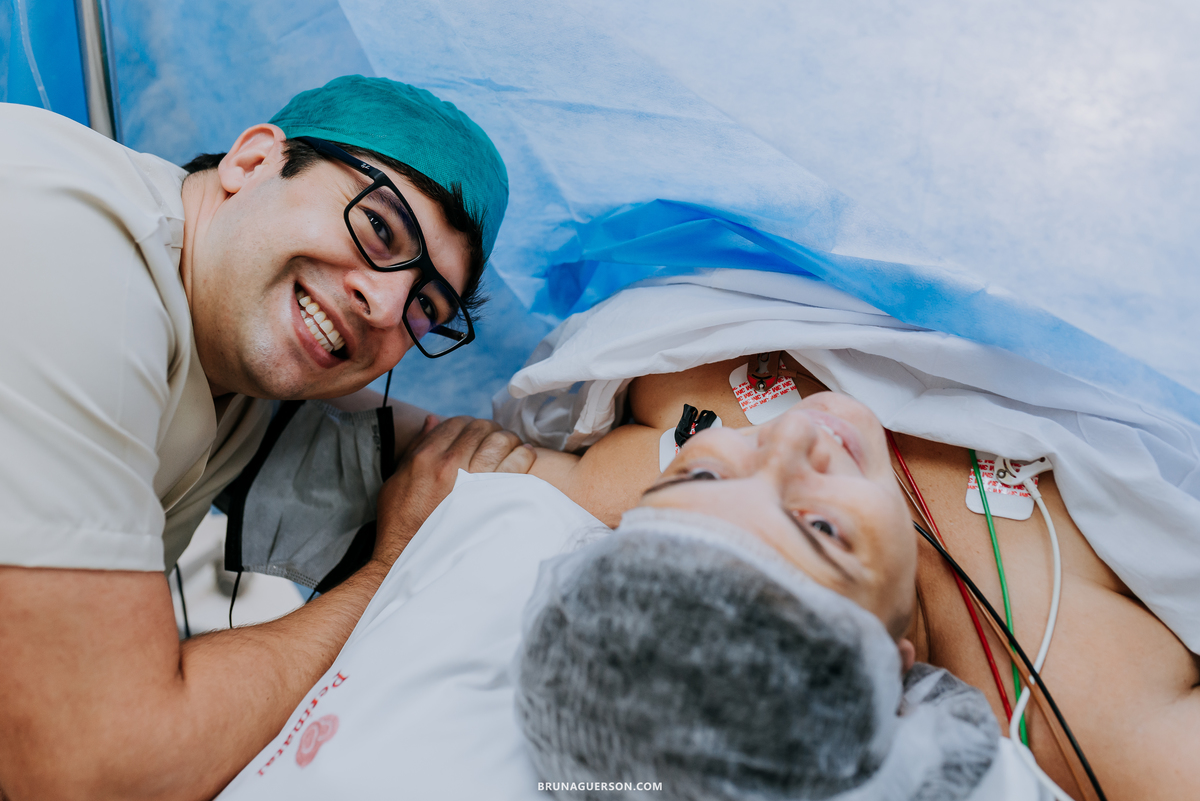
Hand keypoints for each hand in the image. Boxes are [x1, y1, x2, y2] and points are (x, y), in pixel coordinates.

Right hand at [373, 415, 535, 565]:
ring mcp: (473, 481)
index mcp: (425, 457)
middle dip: (491, 430)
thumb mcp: (397, 480)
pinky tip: (524, 456)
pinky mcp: (493, 498)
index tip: (475, 435)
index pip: (456, 423)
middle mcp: (450, 464)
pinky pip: (518, 463)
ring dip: (509, 441)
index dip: (469, 425)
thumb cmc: (401, 524)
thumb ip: (416, 447)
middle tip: (496, 441)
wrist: (411, 562)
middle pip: (481, 428)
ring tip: (511, 448)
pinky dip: (524, 455)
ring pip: (501, 440)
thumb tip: (433, 419)